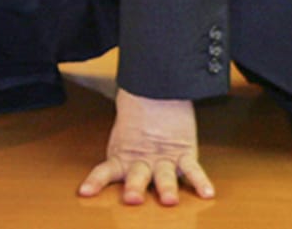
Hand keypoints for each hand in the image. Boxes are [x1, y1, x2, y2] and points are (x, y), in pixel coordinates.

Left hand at [78, 90, 214, 204]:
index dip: (95, 182)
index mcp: (122, 157)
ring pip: (164, 176)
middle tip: (133, 198)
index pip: (104, 171)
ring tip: (170, 200)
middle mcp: (142, 161)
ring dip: (166, 188)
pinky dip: (200, 182)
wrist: (155, 91)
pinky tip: (207, 194)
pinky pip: (193, 170)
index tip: (84, 192)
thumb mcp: (121, 138)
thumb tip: (105, 171)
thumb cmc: (136, 116)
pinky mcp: (184, 154)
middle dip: (134, 188)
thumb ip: (119, 156)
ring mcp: (164, 158)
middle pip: (137, 176)